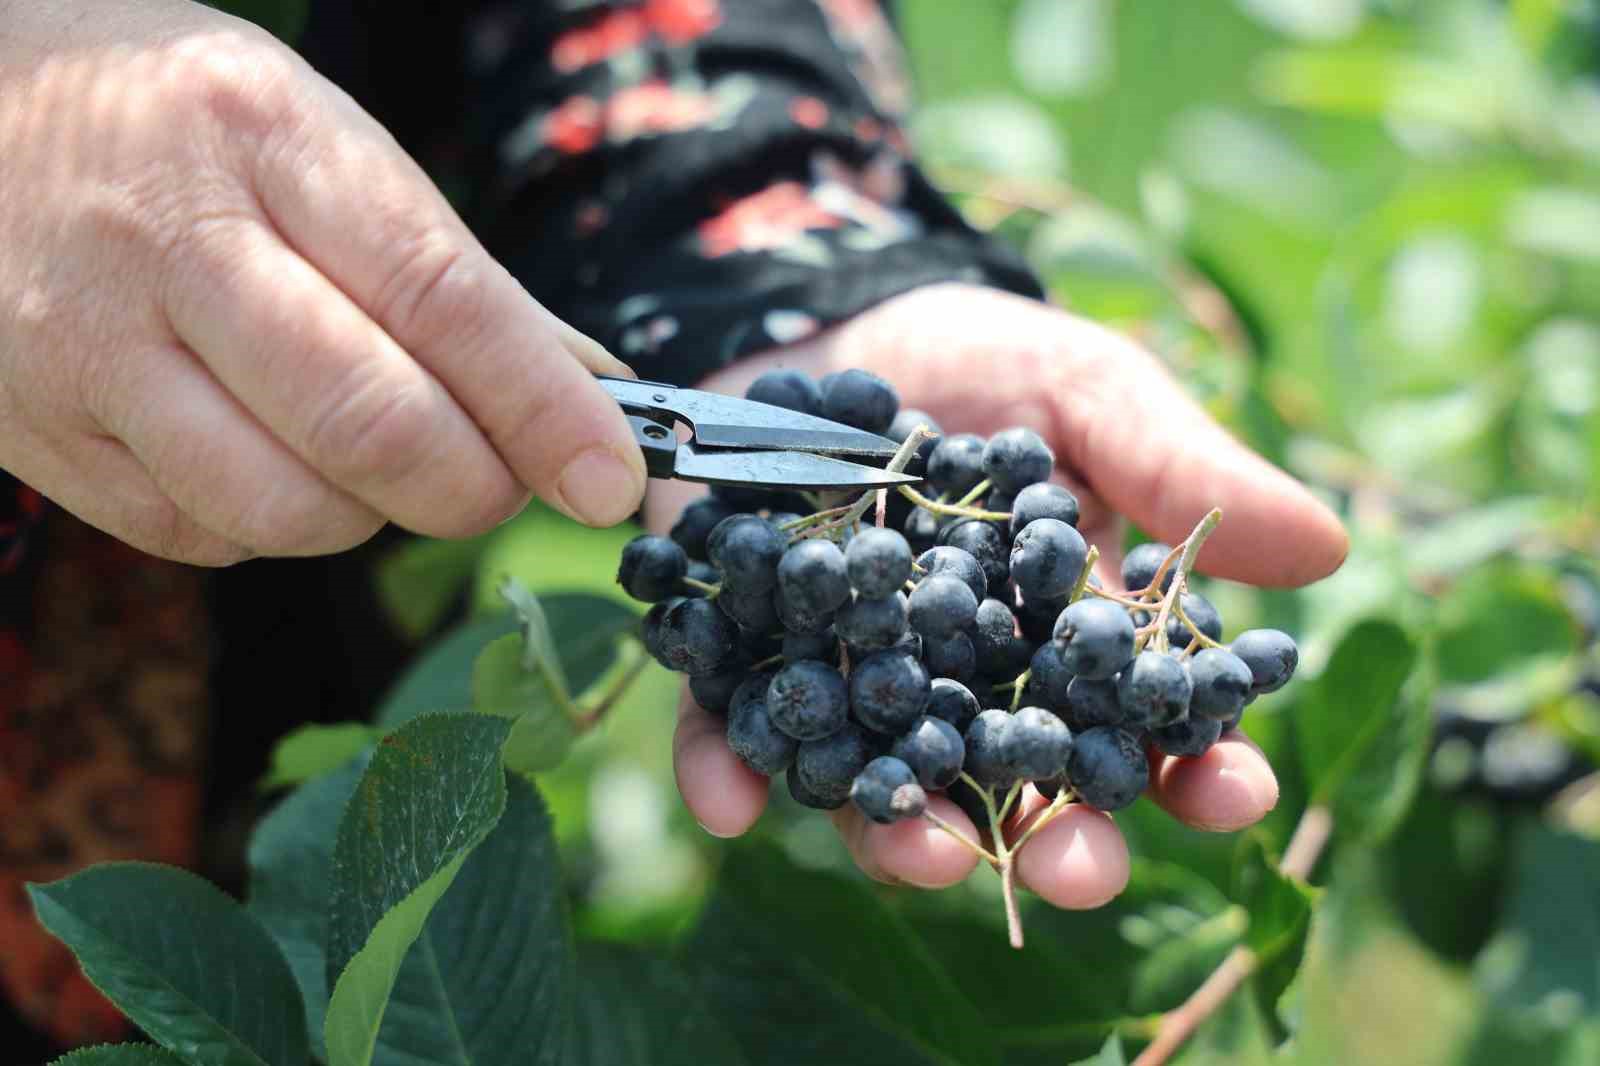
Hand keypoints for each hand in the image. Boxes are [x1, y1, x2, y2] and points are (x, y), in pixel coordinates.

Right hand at [0, 0, 645, 565]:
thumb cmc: (185, 128)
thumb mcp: (322, 141)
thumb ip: (453, 273)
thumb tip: (587, 392)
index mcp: (267, 139)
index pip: (441, 298)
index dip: (542, 407)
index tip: (612, 479)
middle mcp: (169, 243)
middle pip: (369, 423)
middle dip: (475, 485)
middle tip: (506, 481)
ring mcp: (90, 349)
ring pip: (287, 508)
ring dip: (374, 514)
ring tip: (376, 455)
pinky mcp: (43, 435)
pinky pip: (204, 535)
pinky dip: (275, 524)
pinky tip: (274, 457)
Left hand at [647, 282, 1346, 906]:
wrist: (835, 313)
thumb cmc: (985, 358)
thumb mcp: (1091, 395)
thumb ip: (1182, 471)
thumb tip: (1327, 549)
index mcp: (1065, 641)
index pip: (1142, 726)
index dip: (1193, 770)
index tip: (1232, 794)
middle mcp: (965, 686)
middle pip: (1018, 787)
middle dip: (1051, 838)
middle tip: (1072, 871)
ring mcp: (854, 681)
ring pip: (883, 784)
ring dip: (898, 831)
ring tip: (916, 851)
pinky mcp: (747, 656)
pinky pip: (732, 732)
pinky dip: (727, 769)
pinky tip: (726, 801)